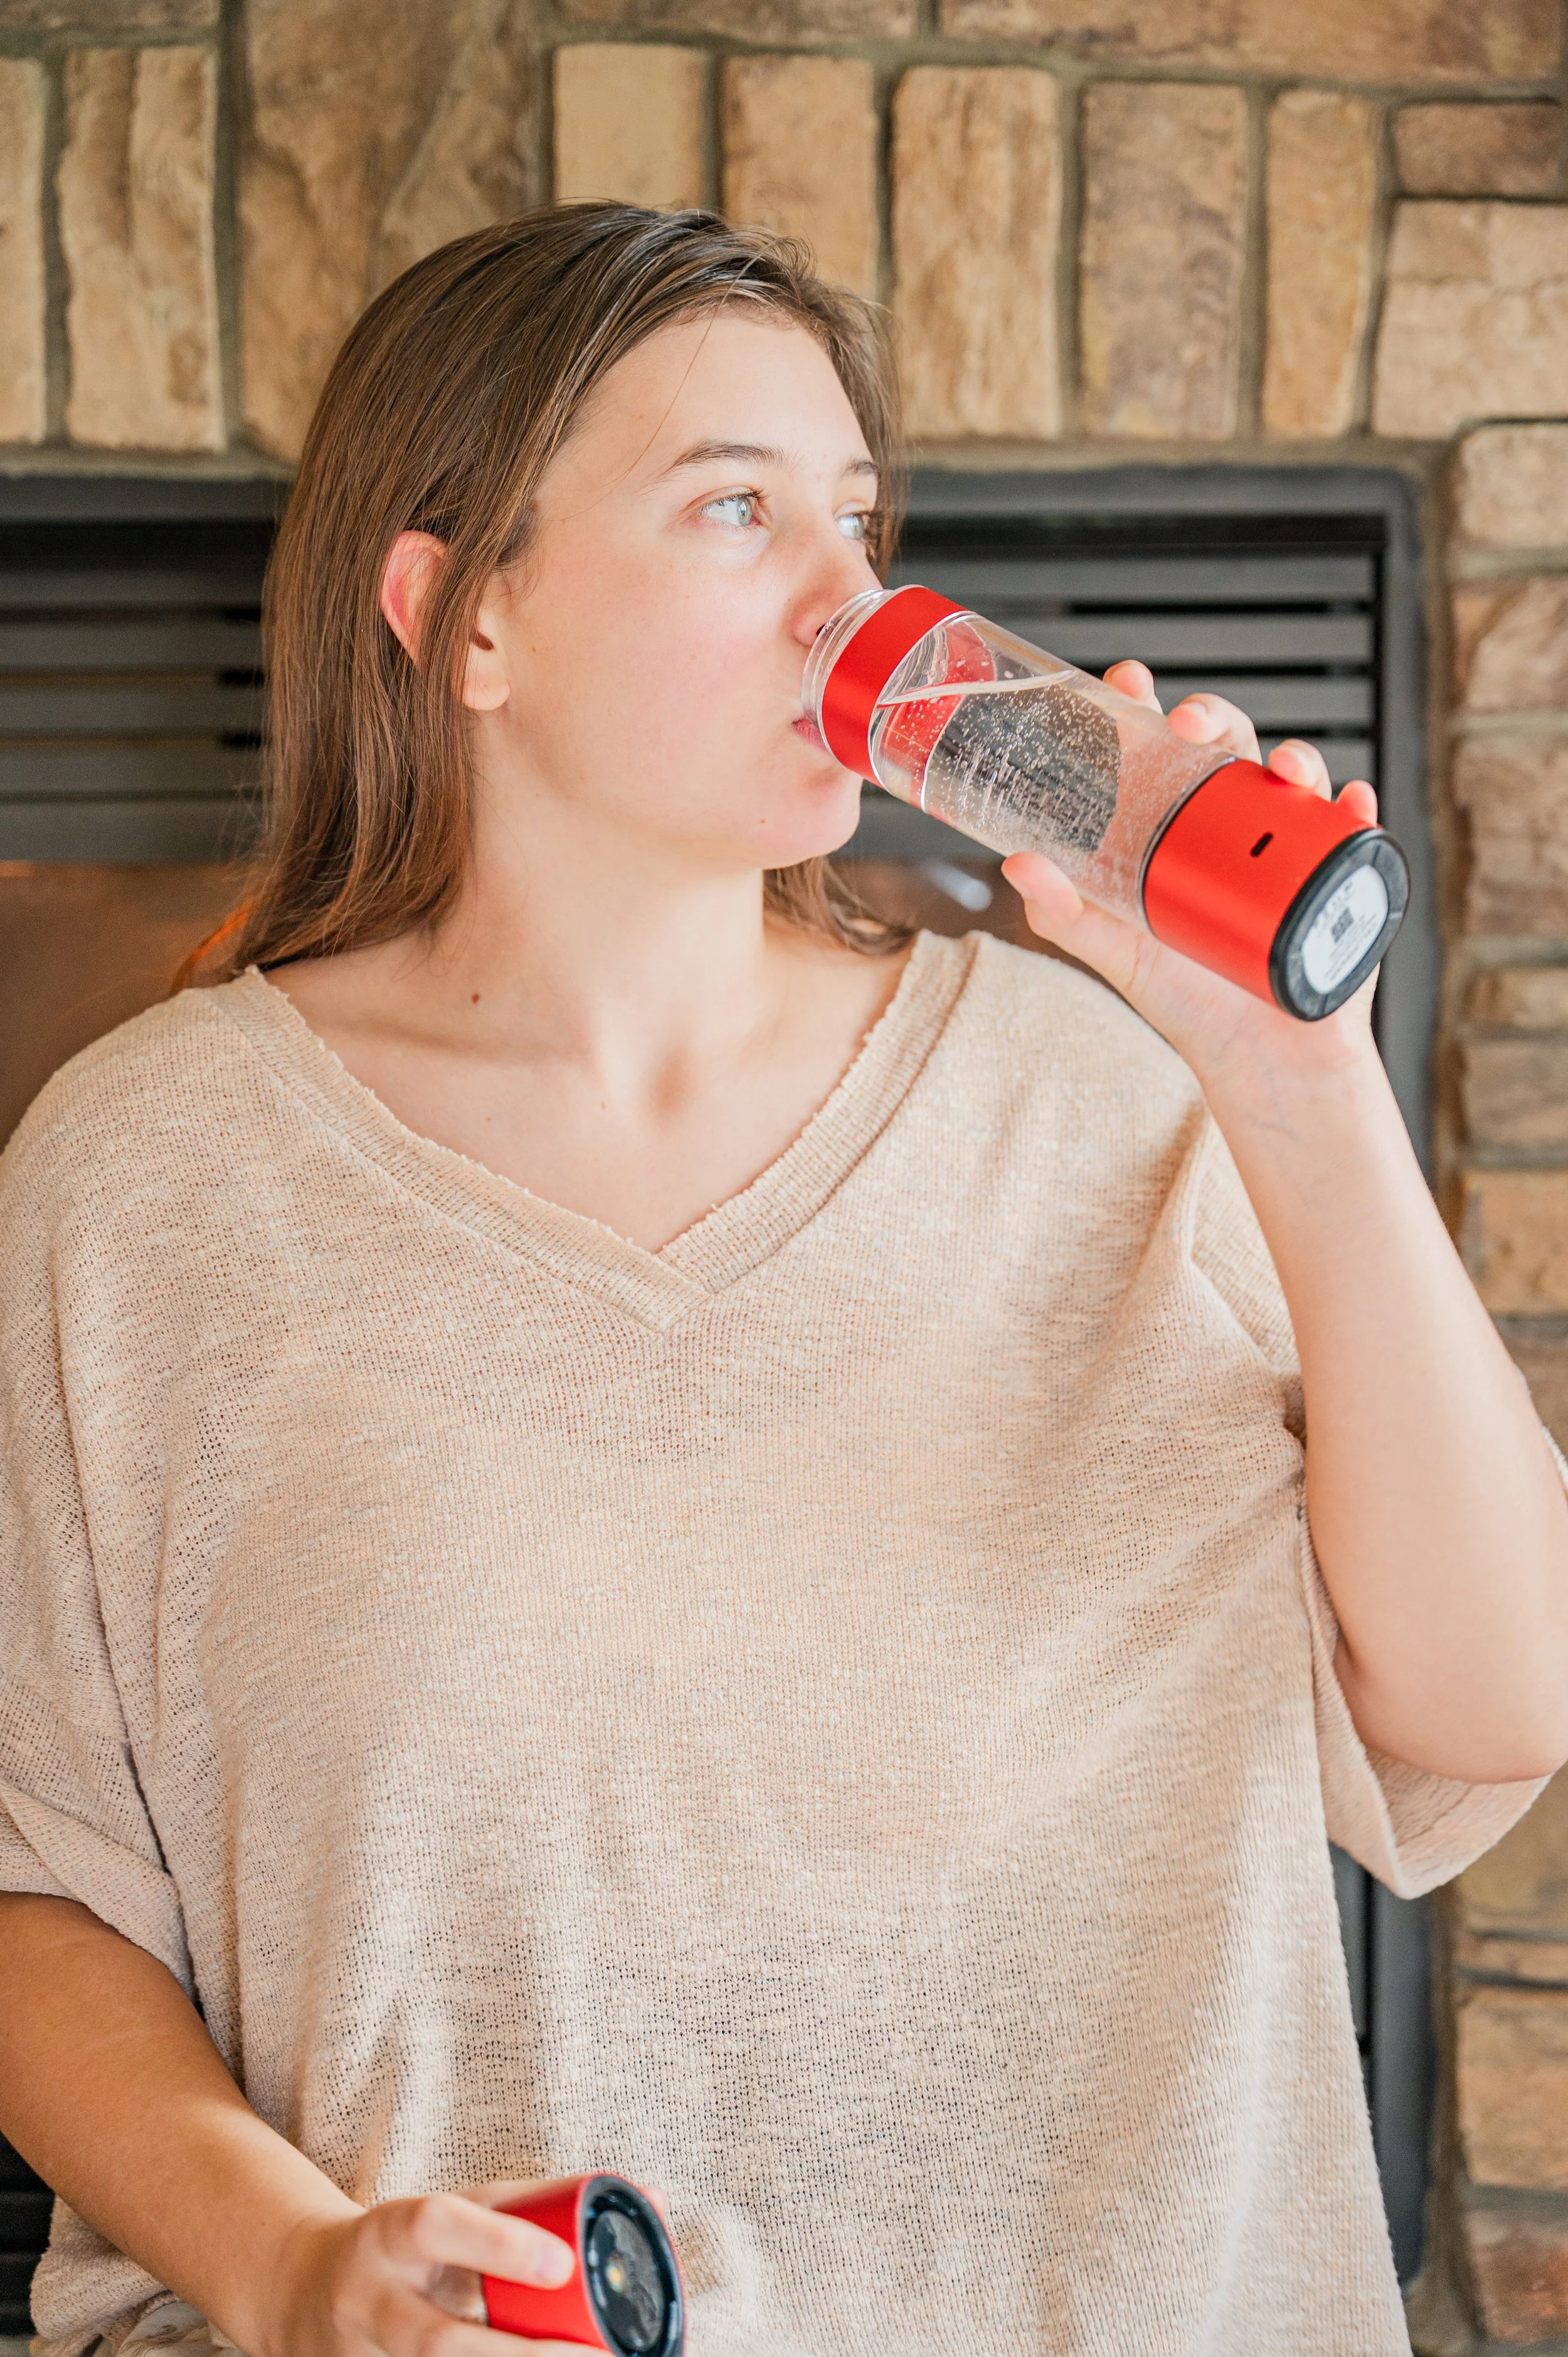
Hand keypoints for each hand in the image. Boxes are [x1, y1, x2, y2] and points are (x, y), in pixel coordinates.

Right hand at [266, 2181, 579, 2356]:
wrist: (299, 2291)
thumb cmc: (401, 2246)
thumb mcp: (447, 2211)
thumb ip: (525, 2208)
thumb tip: (633, 2197)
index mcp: (390, 2234)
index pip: (437, 2227)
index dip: (498, 2244)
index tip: (562, 2264)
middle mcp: (370, 2300)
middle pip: (436, 2339)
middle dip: (517, 2354)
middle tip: (592, 2356)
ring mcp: (364, 2356)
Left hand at [1000, 662, 1382, 1095]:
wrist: (1258, 1059)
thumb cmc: (1188, 999)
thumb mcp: (1119, 954)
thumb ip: (1067, 913)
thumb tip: (1017, 866)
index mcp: (1177, 826)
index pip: (1161, 750)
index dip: (1146, 707)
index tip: (1130, 683)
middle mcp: (1234, 824)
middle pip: (1229, 745)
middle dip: (1215, 717)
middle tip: (1191, 725)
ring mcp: (1288, 845)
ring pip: (1297, 778)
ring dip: (1296, 758)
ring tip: (1284, 770)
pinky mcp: (1339, 874)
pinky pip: (1354, 829)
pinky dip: (1356, 809)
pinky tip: (1351, 804)